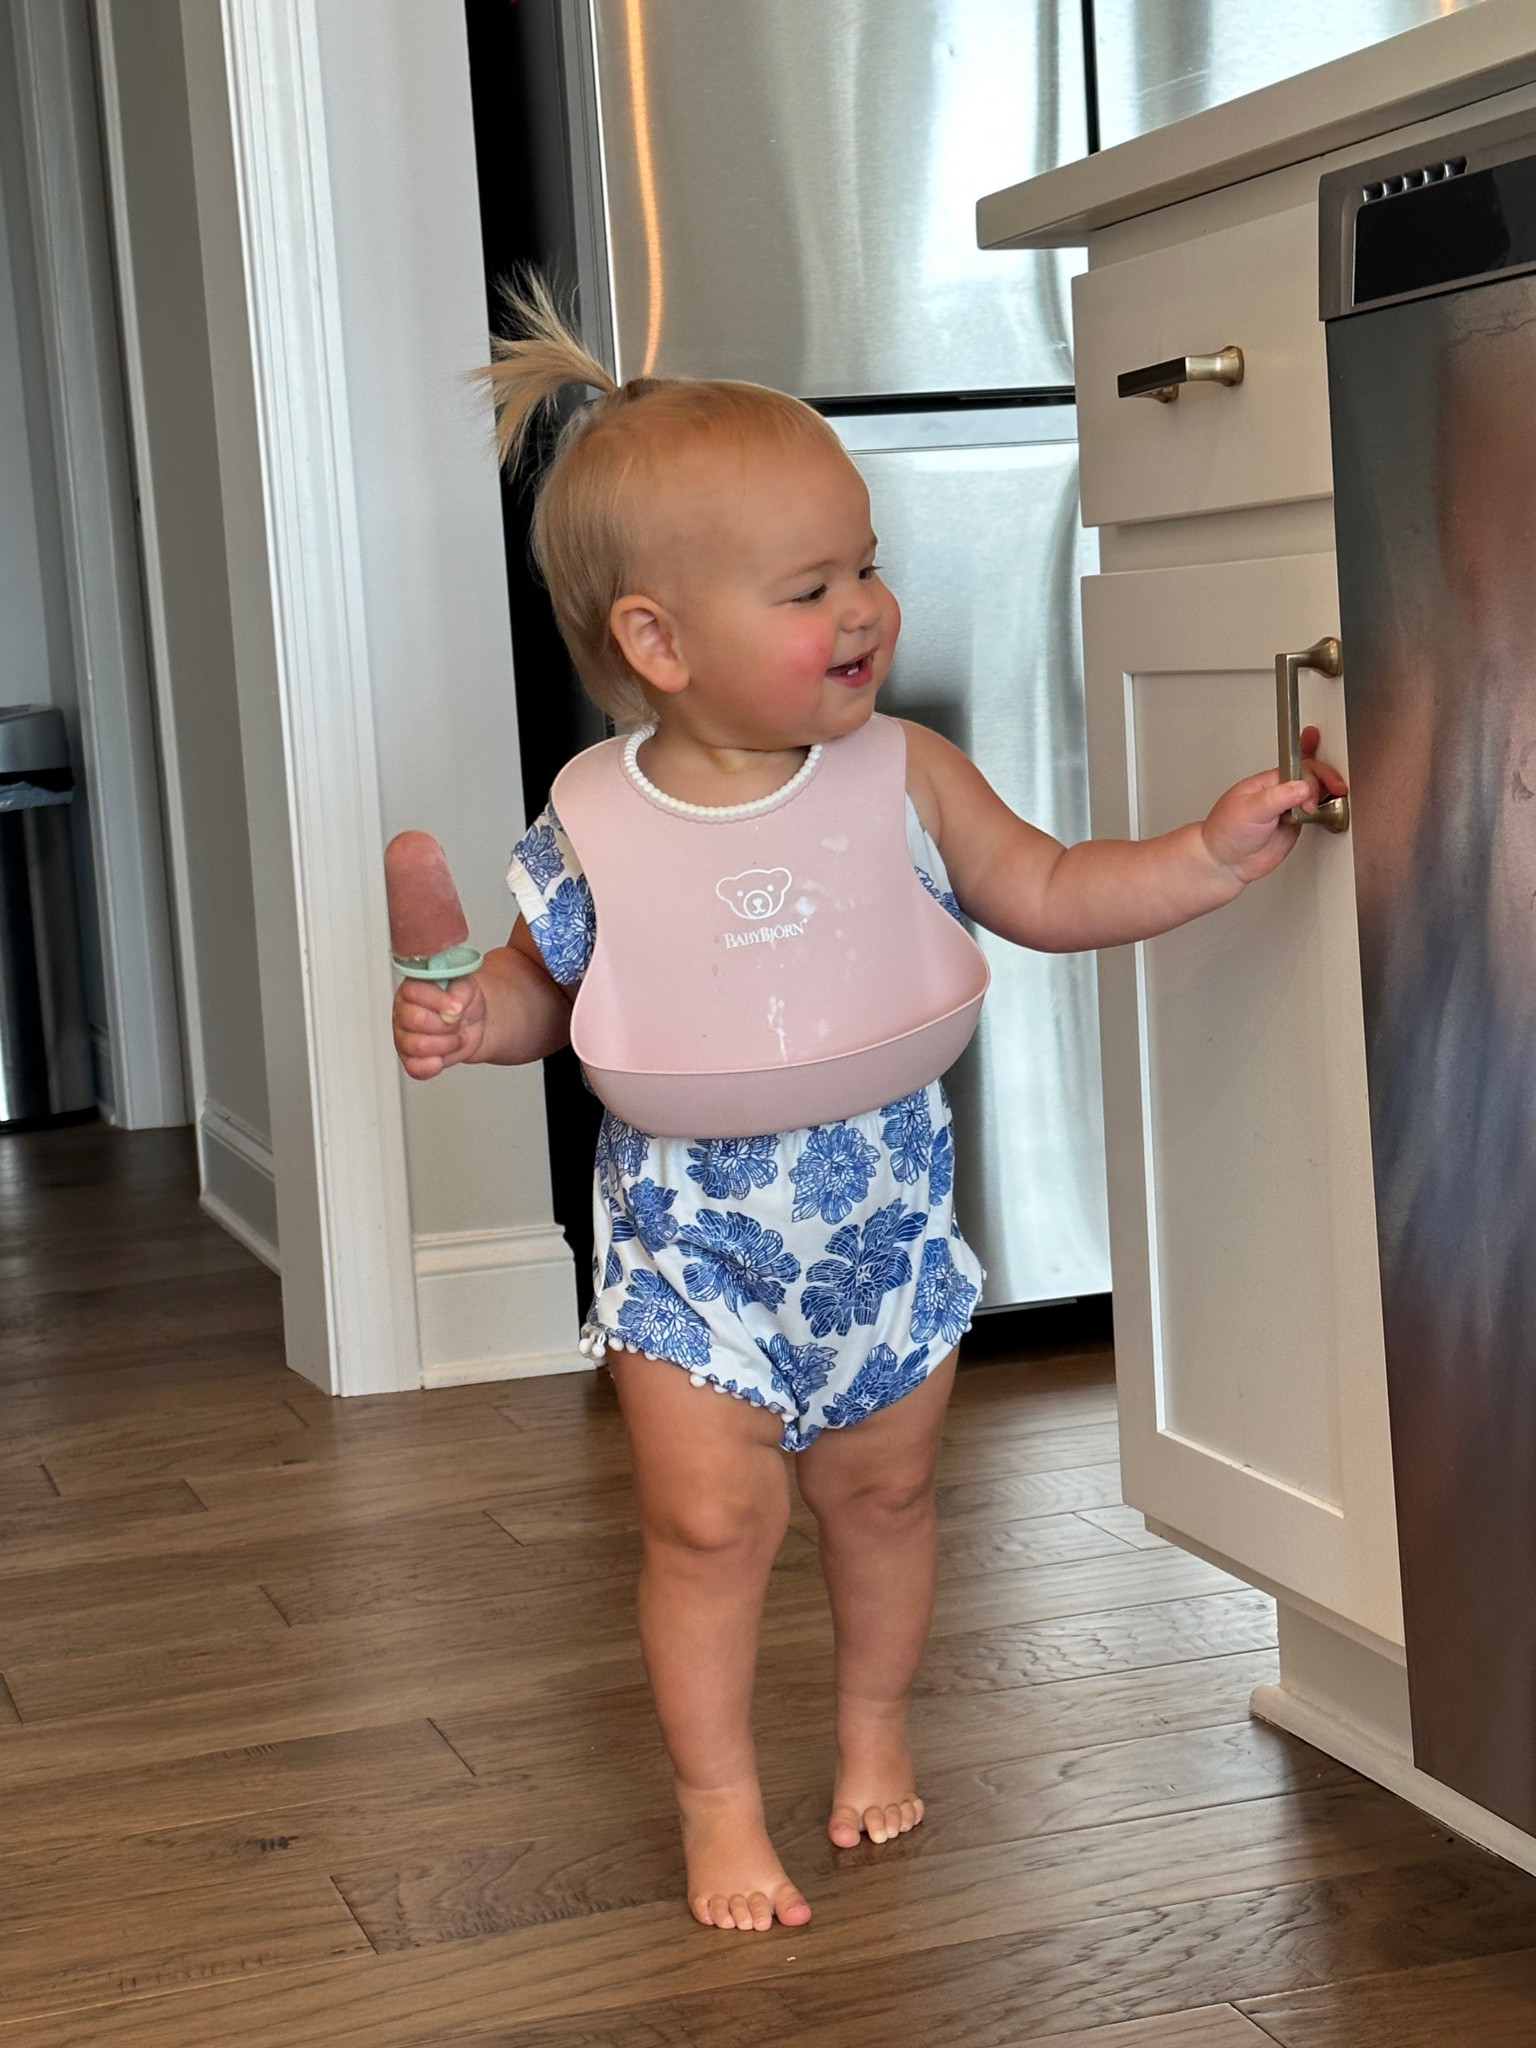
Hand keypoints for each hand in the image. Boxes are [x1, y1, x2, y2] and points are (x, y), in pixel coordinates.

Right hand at [392, 973, 485, 1078]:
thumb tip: (452, 1007)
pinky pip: (415, 1067)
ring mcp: (403, 1036)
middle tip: (458, 1022)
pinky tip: (444, 1055)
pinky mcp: (409, 1059)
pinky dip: (434, 1065)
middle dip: (447, 1025)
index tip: (458, 1007)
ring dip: (447, 1043)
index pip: (414, 993)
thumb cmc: (464, 1003)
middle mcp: (403, 1011)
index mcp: (413, 988)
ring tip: (456, 1036)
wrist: (472, 1024)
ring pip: (418, 1046)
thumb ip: (460, 991)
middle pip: (416, 1021)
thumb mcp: (468, 987)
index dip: (439, 1002)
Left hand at [1201, 726, 1348, 885]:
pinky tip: (1326, 814)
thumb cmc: (1225, 832)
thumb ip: (1277, 798)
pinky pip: (1315, 815)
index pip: (1298, 767)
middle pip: (1311, 777)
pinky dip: (1324, 814)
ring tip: (1328, 804)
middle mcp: (1279, 793)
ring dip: (1326, 796)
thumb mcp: (1249, 810)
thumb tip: (1302, 787)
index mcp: (1267, 782)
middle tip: (1336, 791)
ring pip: (1315, 795)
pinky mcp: (1294, 826)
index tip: (1324, 784)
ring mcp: (1288, 809)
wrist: (1225, 863)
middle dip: (1325, 782)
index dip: (1315, 773)